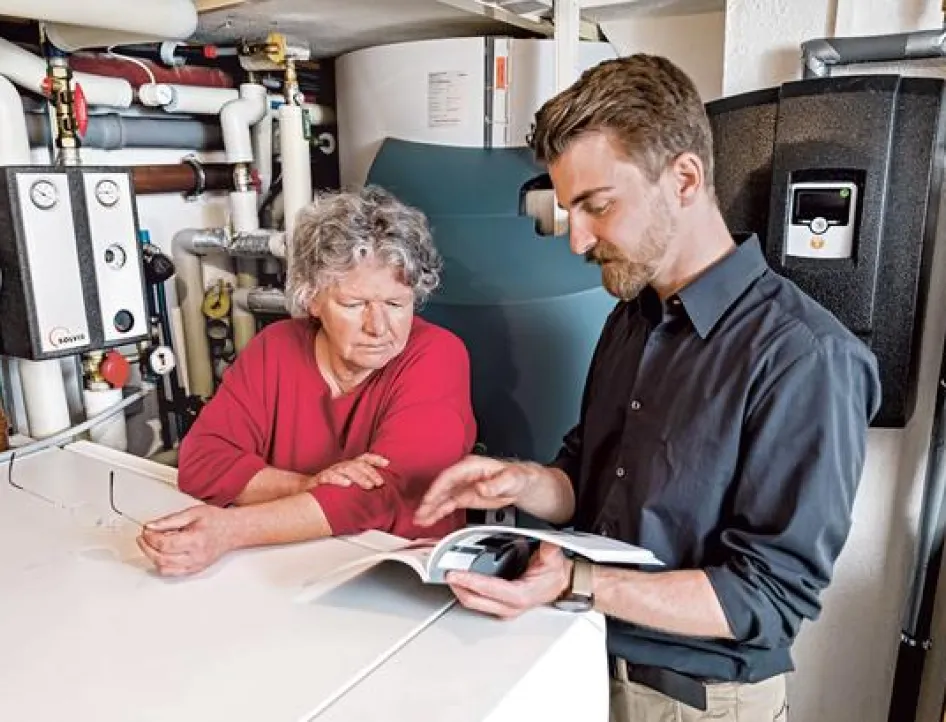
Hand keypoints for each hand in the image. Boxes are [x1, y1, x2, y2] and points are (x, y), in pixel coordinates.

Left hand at [137, 505, 236, 576]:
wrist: (233, 530)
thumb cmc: (216, 520)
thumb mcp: (193, 513)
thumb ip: (169, 520)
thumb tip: (151, 526)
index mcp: (196, 540)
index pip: (165, 544)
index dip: (150, 537)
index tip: (145, 530)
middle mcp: (196, 556)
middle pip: (161, 558)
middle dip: (147, 548)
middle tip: (143, 538)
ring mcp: (195, 565)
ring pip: (164, 568)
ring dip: (153, 557)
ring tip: (151, 546)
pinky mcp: (194, 569)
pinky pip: (172, 573)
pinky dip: (162, 565)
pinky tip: (161, 555)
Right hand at [303, 453, 388, 490]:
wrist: (306, 489)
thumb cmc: (331, 487)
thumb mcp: (347, 483)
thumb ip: (361, 483)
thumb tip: (380, 490)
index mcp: (350, 466)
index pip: (365, 458)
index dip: (376, 459)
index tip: (387, 463)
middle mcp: (342, 466)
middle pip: (359, 465)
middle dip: (371, 473)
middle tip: (380, 483)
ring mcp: (332, 471)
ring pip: (347, 470)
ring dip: (360, 477)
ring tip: (369, 486)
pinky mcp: (321, 479)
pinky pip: (330, 477)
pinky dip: (339, 480)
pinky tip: (347, 484)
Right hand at [414, 455, 532, 526]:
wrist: (523, 485)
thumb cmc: (518, 476)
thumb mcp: (512, 479)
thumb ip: (497, 484)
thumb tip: (481, 487)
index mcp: (472, 466)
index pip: (449, 476)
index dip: (437, 488)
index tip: (429, 500)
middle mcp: (463, 475)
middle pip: (441, 487)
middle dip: (429, 501)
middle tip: (420, 514)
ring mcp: (462, 486)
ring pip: (441, 497)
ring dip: (430, 509)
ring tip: (420, 520)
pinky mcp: (464, 497)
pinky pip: (447, 504)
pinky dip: (437, 512)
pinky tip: (429, 519)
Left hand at [447, 543, 571, 619]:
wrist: (559, 584)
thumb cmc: (554, 574)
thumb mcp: (553, 559)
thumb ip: (549, 551)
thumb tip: (546, 543)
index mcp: (521, 596)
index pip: (489, 589)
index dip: (470, 581)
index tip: (456, 574)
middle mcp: (509, 606)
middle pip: (474, 600)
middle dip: (458, 586)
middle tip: (445, 572)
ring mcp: (502, 609)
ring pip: (472, 603)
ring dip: (459, 589)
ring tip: (448, 575)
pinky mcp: (498, 607)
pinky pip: (476, 601)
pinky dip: (465, 590)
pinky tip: (459, 581)